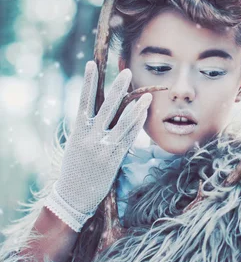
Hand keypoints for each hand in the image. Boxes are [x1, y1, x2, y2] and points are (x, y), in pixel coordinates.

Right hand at [44, 61, 151, 231]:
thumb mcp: (75, 145)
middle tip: (126, 72)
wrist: (72, 197)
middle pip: (107, 108)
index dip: (88, 83)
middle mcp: (90, 138)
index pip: (83, 101)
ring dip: (136, 107)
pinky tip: (144, 113)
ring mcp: (103, 148)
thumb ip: (87, 127)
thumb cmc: (74, 169)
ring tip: (147, 95)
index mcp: (77, 131)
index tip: (91, 64)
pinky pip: (129, 138)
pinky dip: (137, 124)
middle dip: (117, 88)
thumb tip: (100, 110)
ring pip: (123, 123)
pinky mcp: (114, 159)